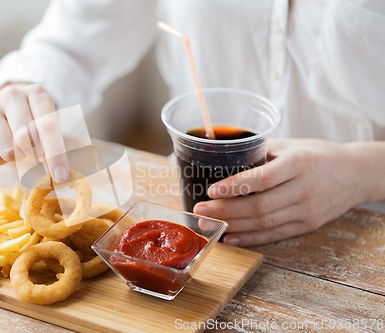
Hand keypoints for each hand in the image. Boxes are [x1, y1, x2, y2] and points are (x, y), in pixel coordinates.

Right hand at [0, 83, 68, 182]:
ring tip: (16, 147)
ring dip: (16, 158)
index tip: (60, 177)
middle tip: (37, 157)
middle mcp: (12, 95)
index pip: (48, 126)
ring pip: (8, 151)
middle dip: (34, 155)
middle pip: (25, 138)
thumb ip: (55, 150)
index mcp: (38, 94)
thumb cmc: (34, 125)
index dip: (55, 154)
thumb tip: (59, 178)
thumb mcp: (50, 130)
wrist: (6, 114)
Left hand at [193, 139, 371, 245]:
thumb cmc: (318, 155)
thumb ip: (261, 153)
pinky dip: (251, 238)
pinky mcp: (307, 225)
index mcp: (297, 164)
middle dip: (225, 211)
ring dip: (232, 226)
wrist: (356, 174)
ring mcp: (306, 211)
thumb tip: (225, 159)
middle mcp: (303, 189)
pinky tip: (230, 237)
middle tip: (199, 212)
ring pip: (264, 223)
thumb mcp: (291, 146)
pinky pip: (275, 235)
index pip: (262, 179)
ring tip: (208, 225)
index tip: (211, 190)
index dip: (234, 186)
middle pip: (259, 206)